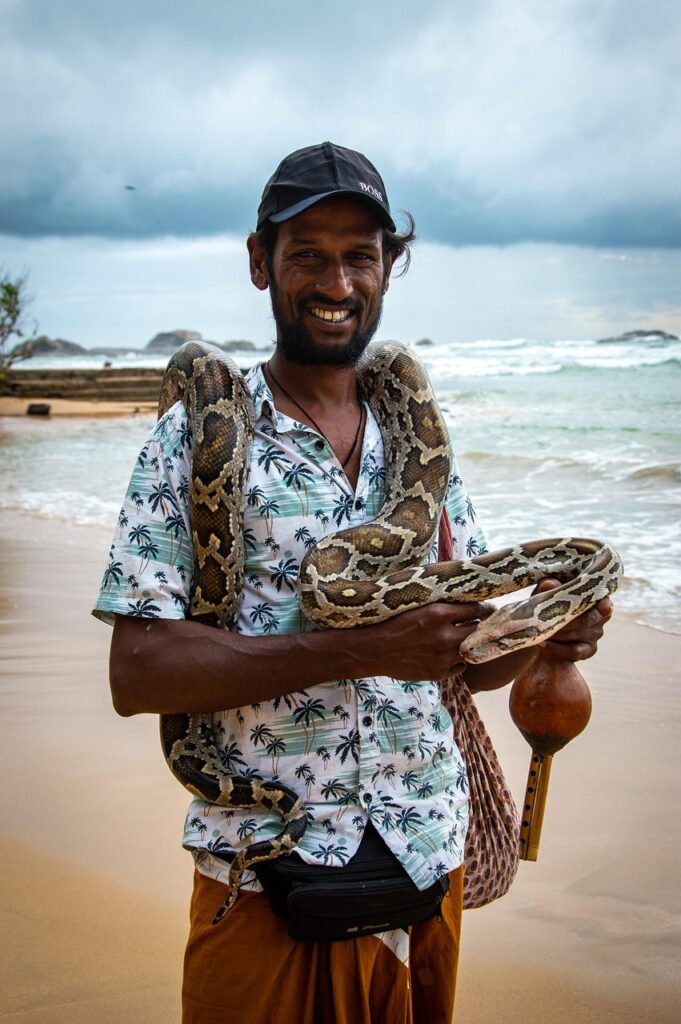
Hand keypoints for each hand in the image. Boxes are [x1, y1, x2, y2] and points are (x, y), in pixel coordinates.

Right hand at [369, 601, 494, 680]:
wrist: (374, 650)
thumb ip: (441, 605)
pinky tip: (450, 654)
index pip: (475, 609)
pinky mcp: (438, 672)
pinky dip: (458, 660)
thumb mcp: (416, 605)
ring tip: (463, 639)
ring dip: (469, 644)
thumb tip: (463, 602)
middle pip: (478, 630)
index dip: (484, 607)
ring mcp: (443, 657)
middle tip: (482, 623)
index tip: (488, 608)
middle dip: (481, 625)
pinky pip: (460, 666)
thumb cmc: (392, 623)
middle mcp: (444, 636)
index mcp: (438, 614)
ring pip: (471, 649)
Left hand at [534, 579, 612, 661]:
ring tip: (539, 630)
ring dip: (556, 633)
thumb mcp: (543, 594)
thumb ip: (547, 588)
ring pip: (578, 634)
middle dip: (564, 619)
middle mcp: (599, 615)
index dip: (605, 604)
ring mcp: (596, 633)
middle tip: (544, 619)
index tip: (604, 608)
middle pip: (586, 619)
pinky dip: (556, 648)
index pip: (603, 600)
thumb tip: (549, 583)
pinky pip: (575, 651)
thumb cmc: (545, 605)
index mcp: (593, 597)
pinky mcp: (589, 650)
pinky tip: (542, 643)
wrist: (538, 631)